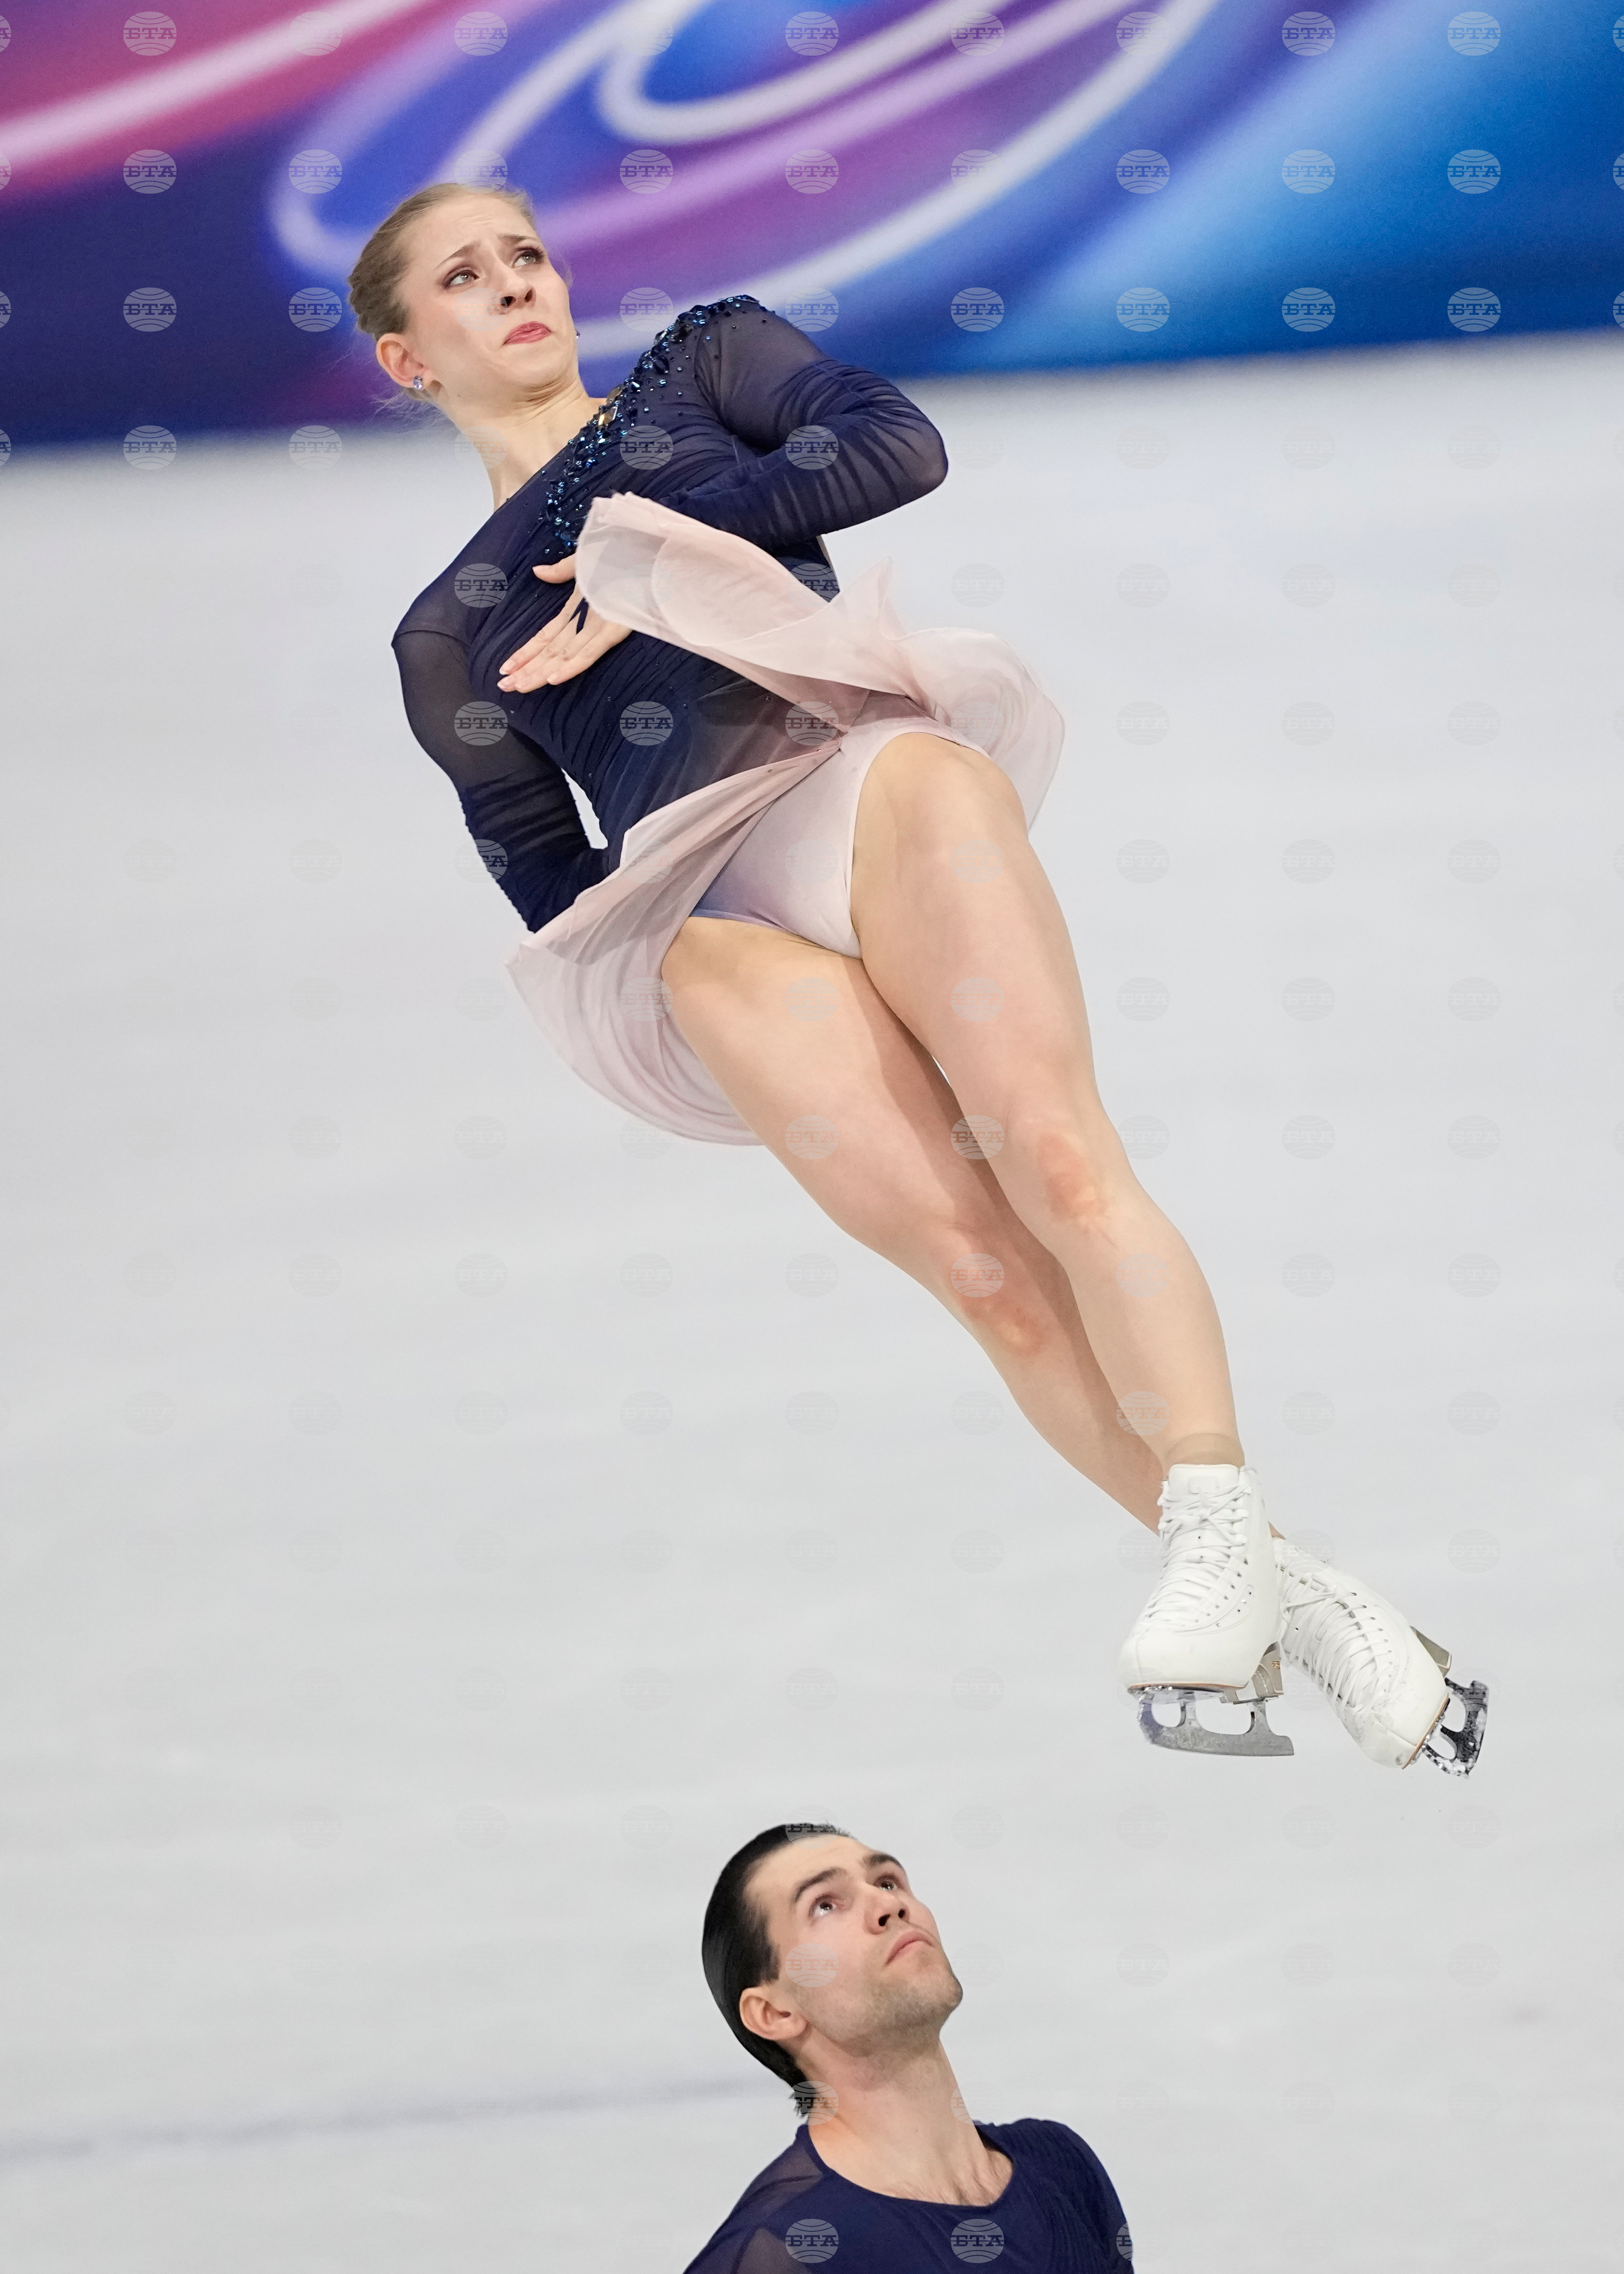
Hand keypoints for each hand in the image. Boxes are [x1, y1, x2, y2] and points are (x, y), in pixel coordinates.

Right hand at [496, 556, 631, 690]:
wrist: (645, 554)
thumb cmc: (617, 559)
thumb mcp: (583, 562)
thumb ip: (561, 571)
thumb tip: (537, 571)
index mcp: (575, 613)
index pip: (544, 639)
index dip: (524, 653)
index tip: (505, 668)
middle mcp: (583, 626)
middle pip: (549, 654)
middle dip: (526, 670)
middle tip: (503, 687)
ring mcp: (597, 631)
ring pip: (564, 658)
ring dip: (540, 673)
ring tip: (519, 687)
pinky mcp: (613, 632)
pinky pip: (589, 652)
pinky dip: (570, 666)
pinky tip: (553, 679)